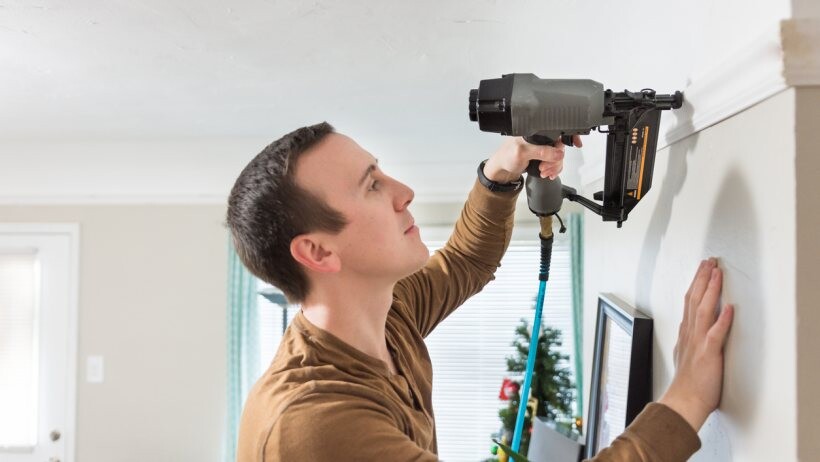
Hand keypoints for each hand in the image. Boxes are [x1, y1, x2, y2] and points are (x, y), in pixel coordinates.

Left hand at [482, 135, 581, 183]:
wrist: (502, 171)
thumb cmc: (506, 157)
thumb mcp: (522, 153)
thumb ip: (540, 151)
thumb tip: (557, 153)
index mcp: (535, 131)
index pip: (556, 130)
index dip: (568, 136)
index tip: (576, 144)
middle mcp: (540, 138)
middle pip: (560, 146)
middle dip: (555, 159)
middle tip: (545, 167)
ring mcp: (542, 148)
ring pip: (558, 156)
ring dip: (554, 166)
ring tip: (543, 172)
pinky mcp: (542, 157)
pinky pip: (555, 162)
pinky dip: (553, 169)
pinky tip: (547, 173)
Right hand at [659, 258, 733, 430]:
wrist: (683, 401)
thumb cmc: (686, 383)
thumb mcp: (681, 354)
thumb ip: (685, 338)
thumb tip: (685, 327)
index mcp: (686, 333)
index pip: (690, 301)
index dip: (697, 283)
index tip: (703, 269)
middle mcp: (690, 334)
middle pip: (694, 299)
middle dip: (702, 278)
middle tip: (709, 261)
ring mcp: (698, 342)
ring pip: (702, 310)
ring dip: (710, 290)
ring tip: (716, 274)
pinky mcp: (708, 353)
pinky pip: (715, 333)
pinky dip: (721, 320)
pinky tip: (728, 307)